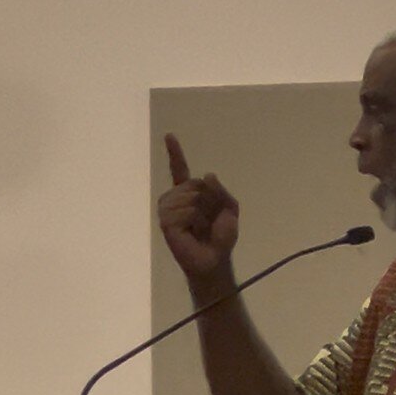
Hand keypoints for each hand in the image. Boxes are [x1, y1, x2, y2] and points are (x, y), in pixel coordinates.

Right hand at [157, 133, 239, 280]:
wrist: (215, 258)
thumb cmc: (221, 235)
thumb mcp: (230, 209)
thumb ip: (221, 191)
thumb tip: (207, 174)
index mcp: (189, 193)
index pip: (180, 170)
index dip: (175, 153)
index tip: (169, 135)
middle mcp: (175, 198)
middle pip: (196, 183)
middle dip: (210, 201)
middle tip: (208, 221)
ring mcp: (168, 209)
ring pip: (192, 196)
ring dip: (203, 213)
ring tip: (200, 227)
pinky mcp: (166, 222)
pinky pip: (186, 211)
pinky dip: (194, 220)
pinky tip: (191, 232)